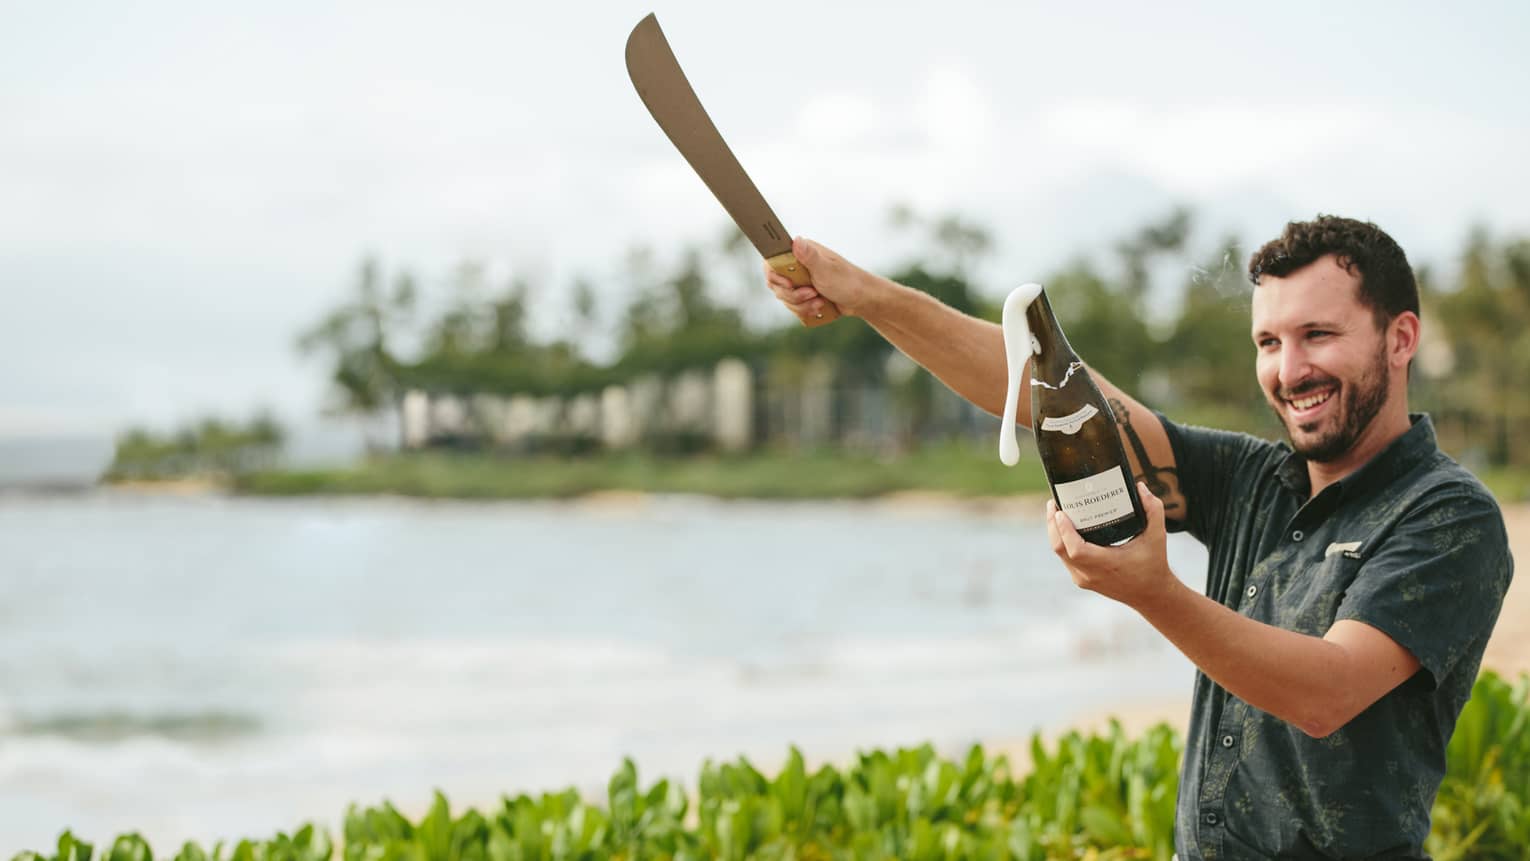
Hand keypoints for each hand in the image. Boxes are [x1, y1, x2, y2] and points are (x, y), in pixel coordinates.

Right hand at [762, 237, 879, 321]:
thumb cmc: (846, 281)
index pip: (772, 263)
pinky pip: (792, 307)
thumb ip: (809, 256)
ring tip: (820, 302)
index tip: (790, 284)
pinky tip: (819, 307)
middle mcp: (796, 265)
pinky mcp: (802, 295)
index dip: (776, 276)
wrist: (861, 300)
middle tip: (812, 293)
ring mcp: (799, 281)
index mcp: (800, 253)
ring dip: (801, 305)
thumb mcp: (826, 269)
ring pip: (784, 298)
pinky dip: (804, 310)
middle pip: (776, 284)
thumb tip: (796, 240)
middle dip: (793, 295)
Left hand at [1046, 481, 1175, 609]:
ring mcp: (1084, 579)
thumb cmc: (1154, 565)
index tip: (1060, 511)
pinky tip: (1063, 527)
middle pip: (1060, 549)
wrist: (1151, 595)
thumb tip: (1140, 486)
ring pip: (1060, 554)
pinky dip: (1061, 542)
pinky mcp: (1082, 580)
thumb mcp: (1157, 536)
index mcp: (1107, 564)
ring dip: (1054, 532)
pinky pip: (1065, 559)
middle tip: (1054, 502)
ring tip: (1056, 511)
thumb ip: (1153, 510)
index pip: (1076, 549)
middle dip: (1053, 525)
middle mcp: (1091, 574)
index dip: (1064, 530)